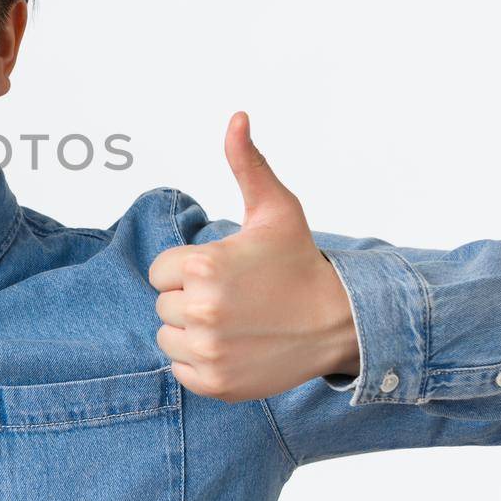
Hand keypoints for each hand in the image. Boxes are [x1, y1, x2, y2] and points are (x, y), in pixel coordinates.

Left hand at [149, 111, 357, 402]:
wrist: (339, 322)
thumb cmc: (300, 263)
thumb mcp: (275, 209)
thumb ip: (247, 163)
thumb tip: (237, 117)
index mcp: (203, 266)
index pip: (161, 271)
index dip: (189, 270)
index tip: (226, 272)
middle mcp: (201, 311)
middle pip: (164, 305)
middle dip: (192, 299)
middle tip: (236, 298)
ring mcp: (207, 351)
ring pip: (168, 337)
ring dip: (193, 331)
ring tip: (235, 322)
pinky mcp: (215, 383)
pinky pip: (181, 370)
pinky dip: (200, 363)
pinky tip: (234, 348)